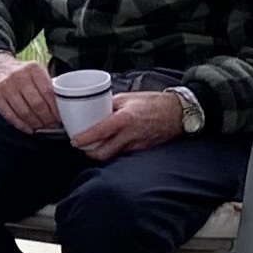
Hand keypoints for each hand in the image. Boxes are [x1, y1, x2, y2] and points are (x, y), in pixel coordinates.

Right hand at [0, 52, 60, 134]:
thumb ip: (46, 85)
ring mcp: (5, 86)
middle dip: (46, 118)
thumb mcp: (34, 71)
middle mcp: (19, 76)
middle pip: (37, 104)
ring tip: (41, 126)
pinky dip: (21, 125)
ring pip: (24, 112)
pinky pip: (10, 115)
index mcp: (33, 69)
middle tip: (52, 125)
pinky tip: (29, 128)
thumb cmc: (19, 72)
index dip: (55, 108)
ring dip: (35, 123)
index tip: (59, 117)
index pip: (48, 92)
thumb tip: (59, 107)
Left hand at [73, 89, 188, 160]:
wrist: (178, 112)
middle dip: (89, 152)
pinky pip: (124, 153)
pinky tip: (112, 143)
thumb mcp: (128, 97)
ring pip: (113, 155)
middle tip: (82, 146)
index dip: (84, 139)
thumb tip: (94, 110)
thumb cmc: (154, 102)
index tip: (74, 141)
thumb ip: (110, 105)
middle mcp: (130, 134)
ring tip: (94, 144)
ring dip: (101, 152)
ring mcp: (137, 144)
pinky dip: (115, 150)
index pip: (99, 132)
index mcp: (124, 119)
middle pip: (103, 153)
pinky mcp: (142, 149)